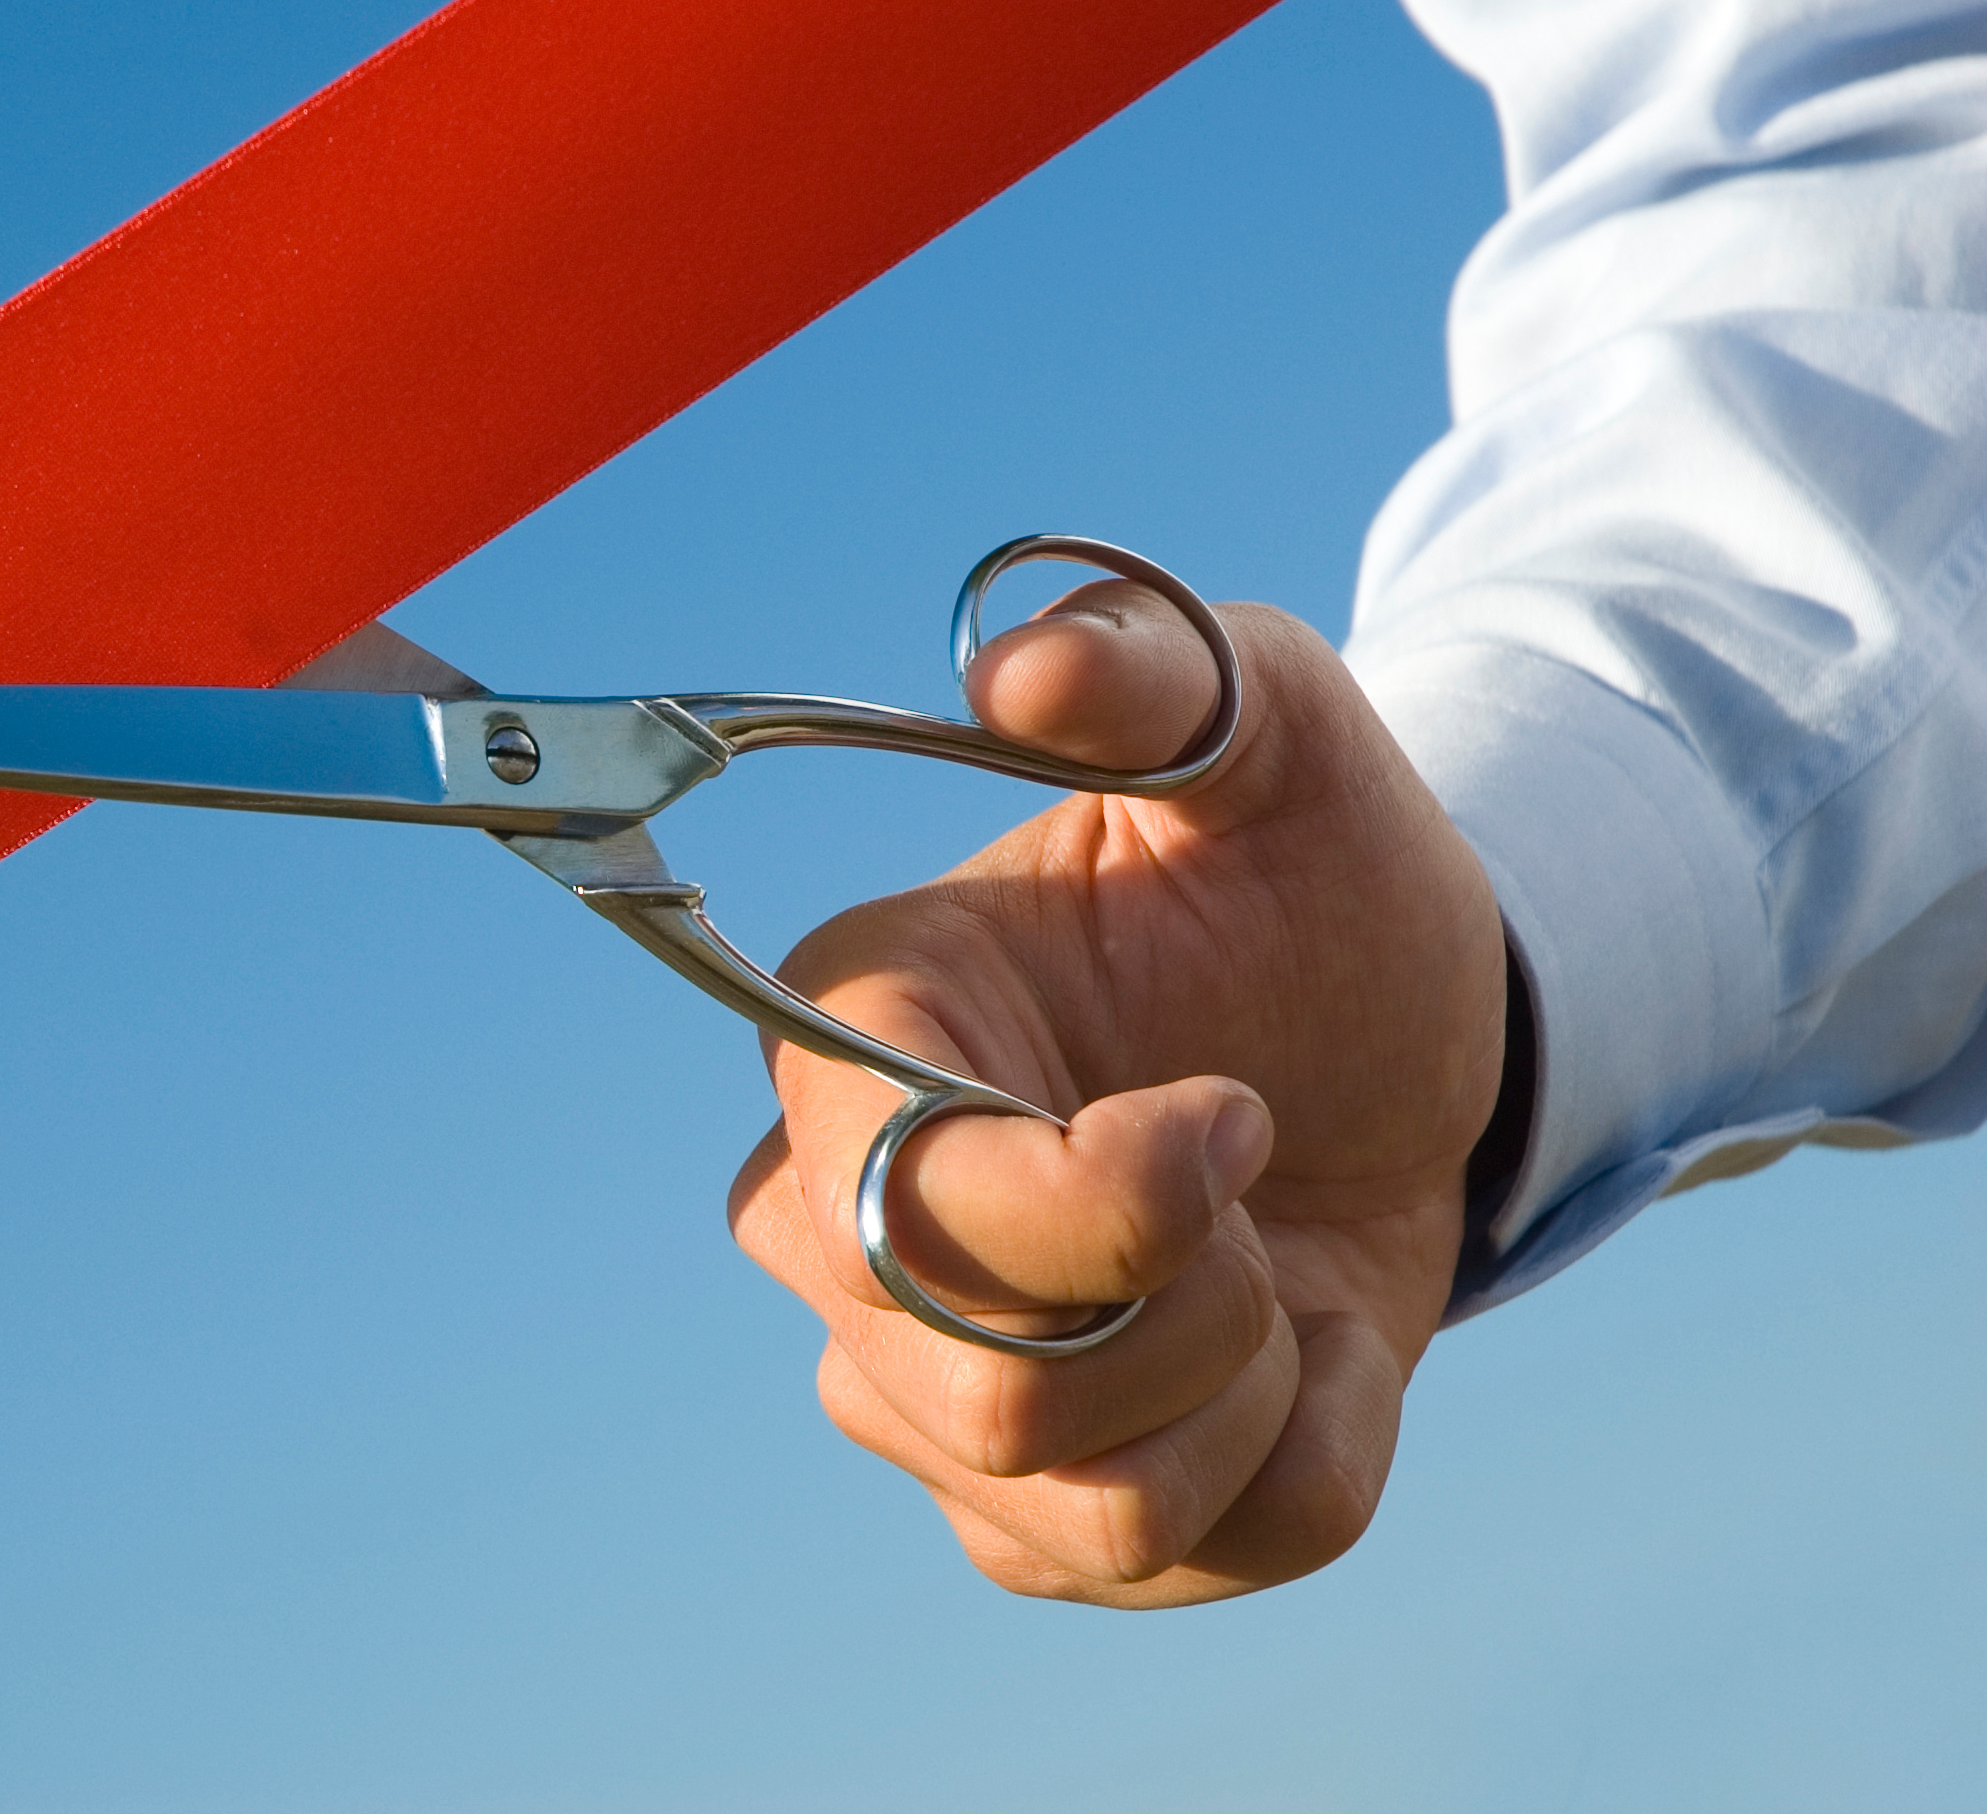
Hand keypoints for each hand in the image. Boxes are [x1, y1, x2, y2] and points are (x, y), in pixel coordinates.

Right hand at [726, 582, 1505, 1605]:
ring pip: (1087, 1509)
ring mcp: (920, 1392)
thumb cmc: (1299, 880)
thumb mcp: (1268, 729)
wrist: (1392, 1051)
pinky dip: (1299, 1460)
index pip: (899, 1210)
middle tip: (1262, 1168)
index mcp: (852, 1037)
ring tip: (1268, 1256)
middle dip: (1198, 1307)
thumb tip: (1017, 667)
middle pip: (985, 1400)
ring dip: (1251, 1384)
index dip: (1106, 1210)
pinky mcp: (1030, 1512)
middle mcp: (836, 1231)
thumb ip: (1156, 665)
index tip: (1240, 1111)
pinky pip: (1189, 1563)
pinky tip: (1290, 1343)